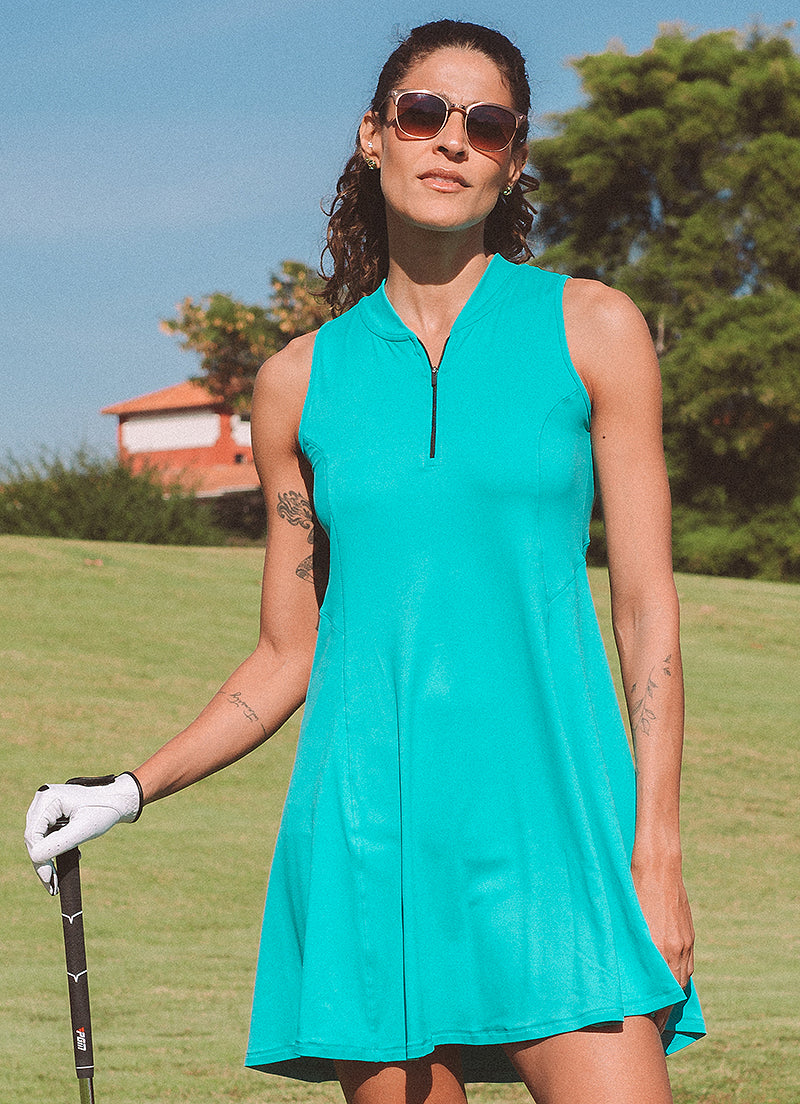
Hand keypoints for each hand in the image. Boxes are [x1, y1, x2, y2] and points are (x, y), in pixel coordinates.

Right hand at [24, 773, 142, 894]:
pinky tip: (70, 857)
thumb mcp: (83, 830)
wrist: (119, 799)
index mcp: (48, 798)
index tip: (50, 881)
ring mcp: (46, 805)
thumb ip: (58, 844)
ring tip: (59, 877)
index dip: (38, 860)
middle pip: (33, 837)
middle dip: (42, 862)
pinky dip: (54, 848)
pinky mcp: (52, 811)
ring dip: (48, 857)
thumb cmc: (105, 810)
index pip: (33, 835)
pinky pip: (46, 834)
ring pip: (38, 838)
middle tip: (53, 885)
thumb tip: (35, 858)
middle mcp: (43, 798)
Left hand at [631, 848, 694, 1023]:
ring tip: (662, 1011)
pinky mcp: (688, 935)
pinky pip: (686, 965)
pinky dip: (679, 978)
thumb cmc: (632, 889)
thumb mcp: (626, 922)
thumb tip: (622, 973)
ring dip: (673, 997)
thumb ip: (629, 948)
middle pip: (673, 994)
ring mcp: (684, 943)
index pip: (660, 996)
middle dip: (664, 1013)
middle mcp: (674, 950)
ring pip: (681, 980)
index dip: (655, 1015)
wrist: (658, 866)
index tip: (646, 1028)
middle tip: (653, 1028)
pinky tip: (672, 984)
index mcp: (657, 950)